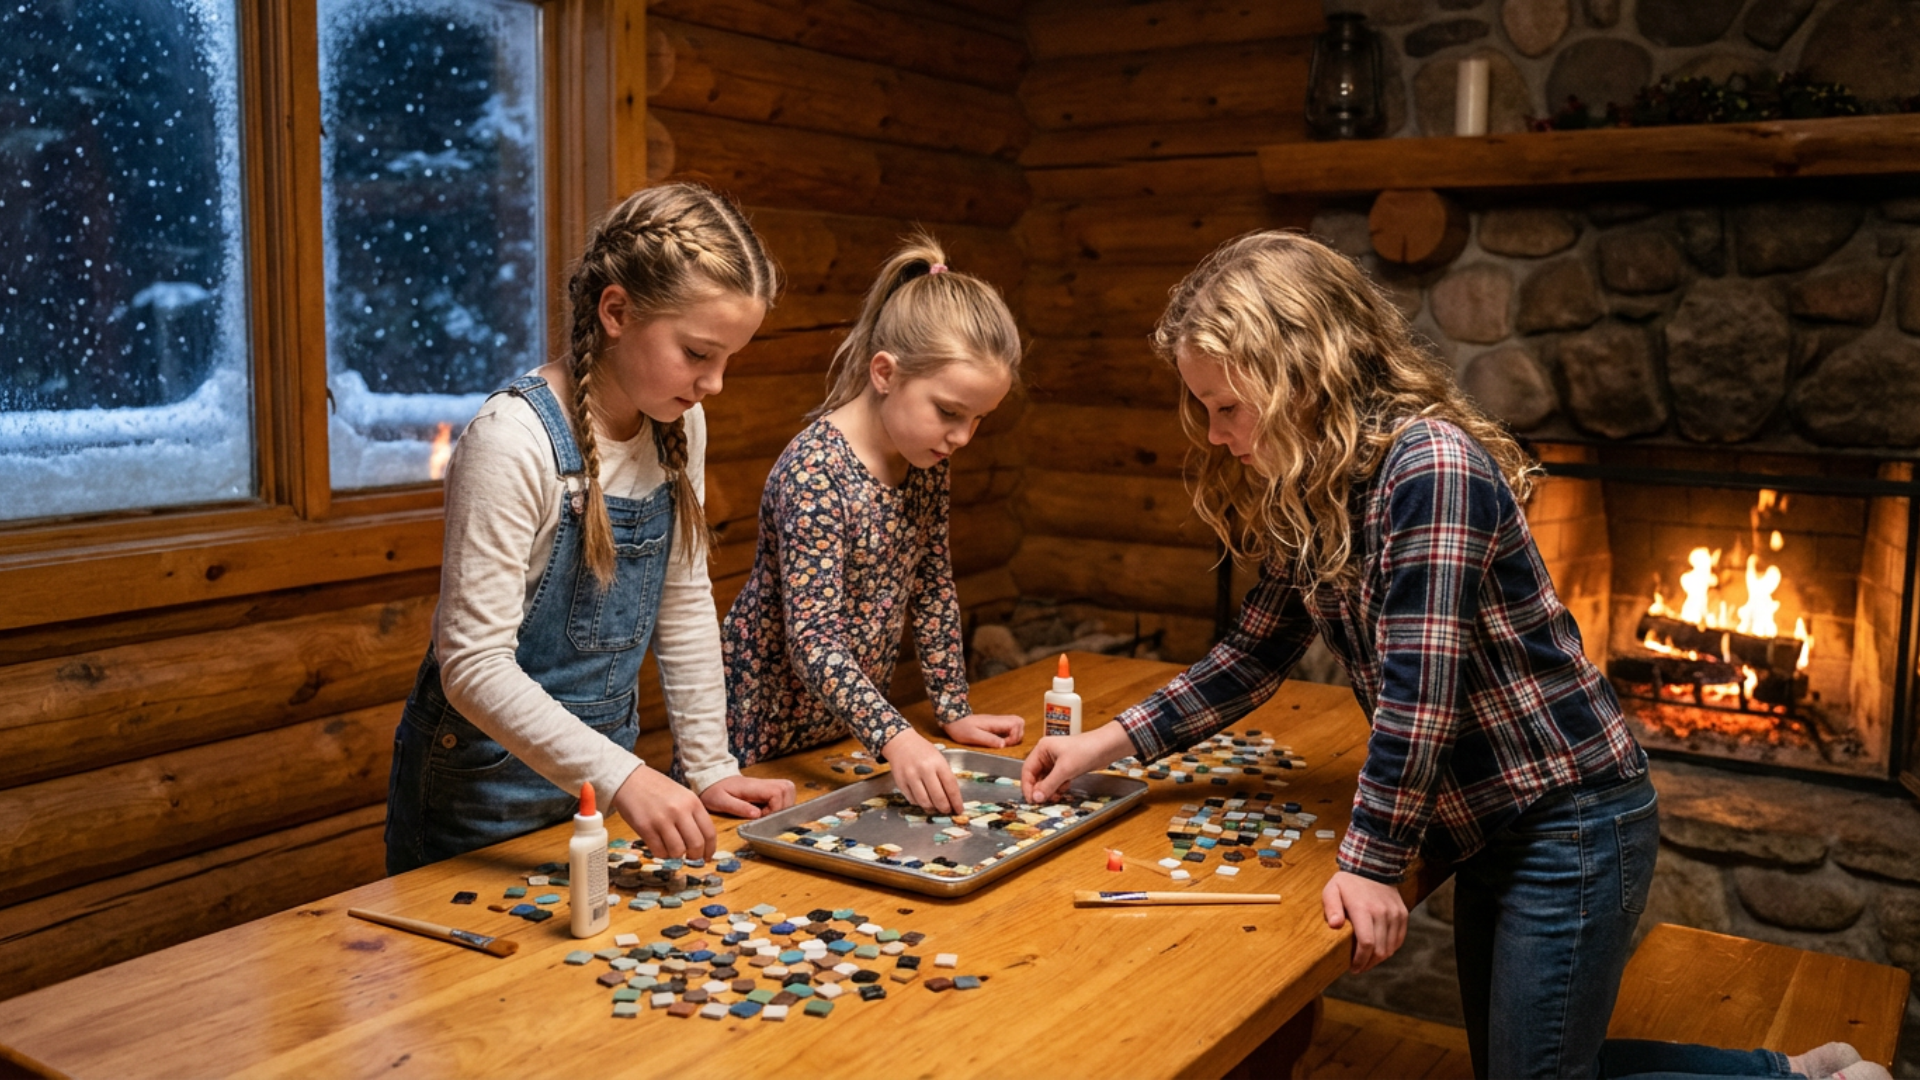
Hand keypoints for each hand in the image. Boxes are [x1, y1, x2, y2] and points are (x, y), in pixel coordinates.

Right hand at [610, 764, 715, 860]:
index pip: (709, 833)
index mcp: (692, 802)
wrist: (630, 779)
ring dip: (676, 855)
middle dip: (695, 856)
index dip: (710, 849)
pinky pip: (659, 851)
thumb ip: (692, 815)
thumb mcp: (682, 795)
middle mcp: (680, 811)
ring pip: (677, 851)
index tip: (707, 856)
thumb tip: (701, 842)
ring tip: (671, 848)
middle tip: (690, 857)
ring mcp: (662, 820)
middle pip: (696, 844)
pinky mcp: (645, 828)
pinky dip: (661, 853)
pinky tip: (659, 846)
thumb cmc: (656, 788)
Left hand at [699, 774, 796, 819]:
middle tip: (770, 816)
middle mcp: (763, 783)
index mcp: (753, 787)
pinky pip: (783, 792)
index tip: (763, 816)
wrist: (712, 779)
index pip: (777, 792)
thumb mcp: (720, 801)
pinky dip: (782, 802)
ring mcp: (766, 784)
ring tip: (771, 814)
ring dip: (785, 804)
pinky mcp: (766, 787)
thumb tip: (757, 814)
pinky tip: (770, 811)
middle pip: (787, 789)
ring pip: (788, 789)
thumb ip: (739, 807)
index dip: (775, 808)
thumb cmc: (714, 791)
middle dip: (784, 806)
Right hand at [881, 728, 961, 813]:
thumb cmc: (923, 751)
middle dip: (945, 808)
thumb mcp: (939, 759)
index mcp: (938, 763)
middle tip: (947, 811)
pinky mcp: (900, 782)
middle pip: (938, 797)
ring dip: (932, 809)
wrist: (901, 742)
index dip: (956, 801)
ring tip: (935, 809)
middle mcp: (924, 770)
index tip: (959, 810)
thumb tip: (952, 799)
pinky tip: (923, 801)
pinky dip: (919, 804)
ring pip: (924, 801)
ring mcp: (911, 776)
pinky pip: (912, 800)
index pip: (951, 786)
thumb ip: (945, 776)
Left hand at [941, 713, 1025, 748]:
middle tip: (1007, 744)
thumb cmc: (961, 728)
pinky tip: (1000, 741)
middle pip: (1019, 722)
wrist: (953, 719)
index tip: (1004, 744)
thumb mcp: (973, 736)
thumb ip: (989, 740)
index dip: (1015, 736)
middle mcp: (998, 720)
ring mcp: (997, 722)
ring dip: (1015, 735)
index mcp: (995, 722)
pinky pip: (1008, 727)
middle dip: (1018, 735)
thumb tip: (1003, 745)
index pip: (1016, 723)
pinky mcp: (995, 725)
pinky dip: (1009, 735)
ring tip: (1005, 744)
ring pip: (1016, 724)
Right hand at [1020, 722, 1134, 803]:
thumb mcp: (1065, 770)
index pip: (1027, 770)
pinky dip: (1058, 787)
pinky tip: (1065, 789)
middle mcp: (1046, 754)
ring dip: (1049, 790)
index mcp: (1042, 749)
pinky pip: (1056, 780)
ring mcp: (1056, 761)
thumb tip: (1036, 798)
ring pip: (1046, 780)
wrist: (1106, 747)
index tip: (1031, 800)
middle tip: (1044, 801)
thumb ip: (1049, 785)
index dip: (1027, 786)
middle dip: (1040, 789)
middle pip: (1036, 776)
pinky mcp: (1066, 767)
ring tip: (1056, 796)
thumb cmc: (1085, 751)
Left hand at [1321, 870, 1407, 973]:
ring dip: (1379, 959)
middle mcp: (1382, 912)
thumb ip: (1331, 908)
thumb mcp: (1332, 890)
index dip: (1360, 960)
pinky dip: (1390, 949)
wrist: (1372, 866)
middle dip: (1369, 963)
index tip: (1353, 968)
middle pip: (1380, 949)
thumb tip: (1334, 925)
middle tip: (1358, 968)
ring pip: (1391, 947)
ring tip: (1367, 961)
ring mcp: (1394, 913)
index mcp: (1363, 909)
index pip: (1366, 943)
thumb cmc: (1347, 882)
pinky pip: (1399, 939)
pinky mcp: (1402, 914)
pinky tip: (1379, 952)